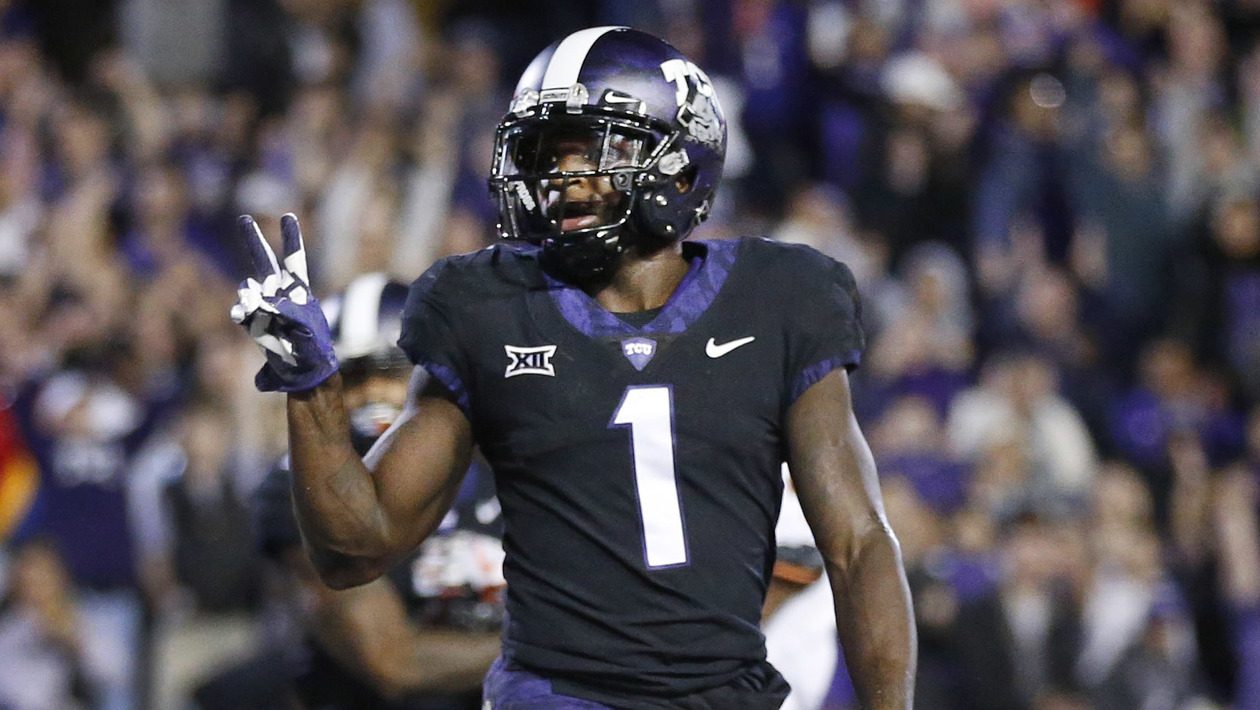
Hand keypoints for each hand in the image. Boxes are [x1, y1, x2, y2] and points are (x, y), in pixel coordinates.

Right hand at [230, 213, 337, 391]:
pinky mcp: (253, 323)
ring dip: (249, 295)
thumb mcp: (305, 327)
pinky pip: (242, 312)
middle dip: (254, 241)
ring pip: (249, 290)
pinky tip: (242, 315)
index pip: (293, 259)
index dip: (290, 238)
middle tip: (244, 218)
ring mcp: (264, 307)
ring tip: (252, 305)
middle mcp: (280, 294)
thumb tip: (262, 300)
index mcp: (298, 290)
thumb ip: (285, 310)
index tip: (287, 216)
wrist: (305, 371)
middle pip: (265, 262)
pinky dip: (241, 312)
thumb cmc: (313, 348)